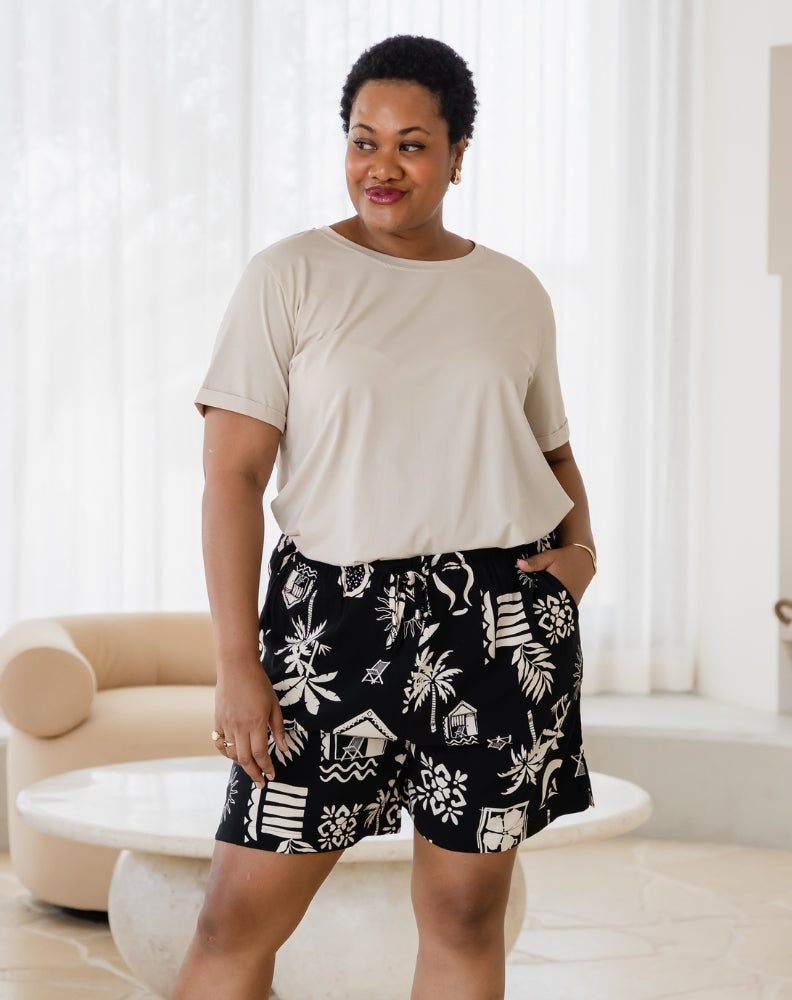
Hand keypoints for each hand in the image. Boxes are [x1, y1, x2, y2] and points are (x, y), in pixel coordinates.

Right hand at [213, 662, 287, 789]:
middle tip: (261, 783)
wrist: (236, 667)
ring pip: (231, 754)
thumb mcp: (274, 705)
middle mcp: (240, 727)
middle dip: (254, 774)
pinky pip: (219, 743)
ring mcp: (226, 724)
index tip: (272, 775)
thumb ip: (278, 728)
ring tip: (251, 768)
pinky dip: (226, 752)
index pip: (261, 754)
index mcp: (256, 723)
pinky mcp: (217, 720)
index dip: (267, 767)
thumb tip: (284, 749)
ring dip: (241, 764)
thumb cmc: (259, 684)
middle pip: (245, 759)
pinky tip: (234, 755)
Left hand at [516, 544, 595, 607]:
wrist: (585, 560)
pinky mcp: (571, 604)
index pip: (538, 604)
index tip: (517, 605)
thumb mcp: (549, 557)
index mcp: (554, 590)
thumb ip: (534, 562)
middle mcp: (562, 600)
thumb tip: (518, 564)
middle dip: (533, 608)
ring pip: (552, 610)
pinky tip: (541, 602)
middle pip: (544, 610)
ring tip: (528, 606)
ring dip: (542, 607)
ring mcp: (568, 604)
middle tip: (520, 607)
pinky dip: (550, 605)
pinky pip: (558, 607)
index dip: (527, 605)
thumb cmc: (565, 558)